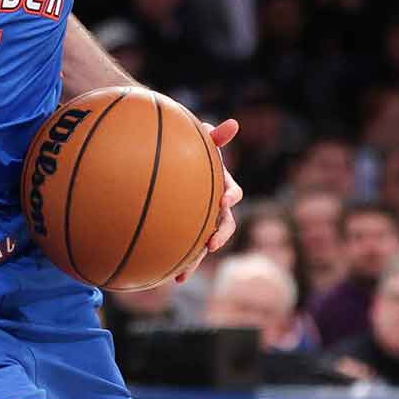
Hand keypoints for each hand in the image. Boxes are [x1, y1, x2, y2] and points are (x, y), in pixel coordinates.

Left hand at [175, 118, 242, 282]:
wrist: (170, 159)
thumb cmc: (187, 146)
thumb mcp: (198, 139)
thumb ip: (212, 135)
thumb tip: (233, 123)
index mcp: (220, 184)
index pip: (232, 192)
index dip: (230, 195)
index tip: (224, 199)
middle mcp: (214, 205)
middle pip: (224, 224)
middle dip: (219, 235)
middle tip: (211, 243)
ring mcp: (200, 218)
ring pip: (202, 242)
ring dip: (196, 258)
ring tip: (183, 273)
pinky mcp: (184, 228)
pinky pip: (182, 246)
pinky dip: (176, 261)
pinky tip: (165, 275)